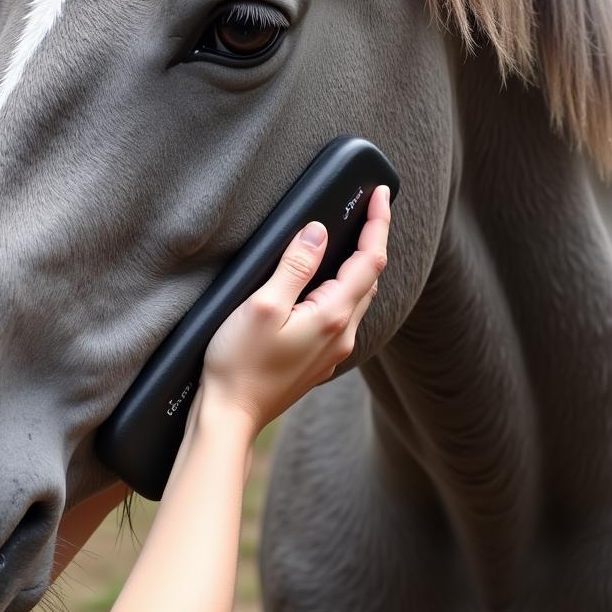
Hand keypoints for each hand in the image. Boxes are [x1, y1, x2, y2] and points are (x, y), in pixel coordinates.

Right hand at [199, 184, 390, 435]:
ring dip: (360, 266)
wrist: (231, 417)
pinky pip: (343, 315)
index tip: (380, 194)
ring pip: (359, 298)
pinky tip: (326, 283)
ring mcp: (333, 350)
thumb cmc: (238, 363)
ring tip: (350, 239)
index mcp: (332, 315)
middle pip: (370, 278)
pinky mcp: (320, 360)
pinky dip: (344, 289)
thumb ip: (295, 265)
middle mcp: (342, 334)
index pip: (370, 259)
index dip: (378, 223)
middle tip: (367, 209)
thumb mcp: (262, 305)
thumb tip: (319, 231)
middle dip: (372, 240)